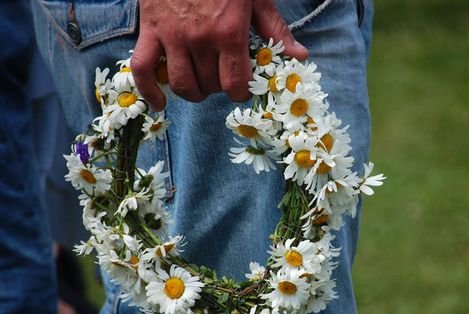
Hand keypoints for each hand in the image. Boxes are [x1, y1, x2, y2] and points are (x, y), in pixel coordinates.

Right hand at [131, 0, 308, 110]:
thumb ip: (275, 29)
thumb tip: (298, 55)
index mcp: (229, 31)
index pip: (235, 83)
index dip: (241, 91)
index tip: (243, 86)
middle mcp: (200, 38)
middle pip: (210, 86)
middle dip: (219, 87)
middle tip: (222, 75)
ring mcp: (172, 36)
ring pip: (181, 85)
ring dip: (194, 91)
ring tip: (200, 83)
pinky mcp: (150, 30)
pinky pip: (143, 70)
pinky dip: (149, 91)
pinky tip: (160, 103)